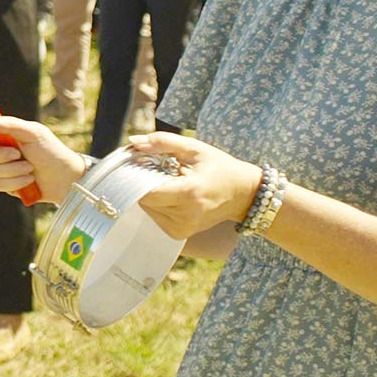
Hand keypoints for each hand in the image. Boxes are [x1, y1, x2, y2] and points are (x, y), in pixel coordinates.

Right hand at [0, 113, 86, 204]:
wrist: (64, 178)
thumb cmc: (51, 151)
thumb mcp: (33, 133)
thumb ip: (9, 125)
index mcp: (3, 132)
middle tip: (18, 154)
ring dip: (11, 170)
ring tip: (29, 169)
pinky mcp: (4, 183)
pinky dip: (15, 182)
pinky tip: (29, 181)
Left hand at [127, 132, 262, 239]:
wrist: (243, 194)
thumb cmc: (220, 168)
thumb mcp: (194, 148)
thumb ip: (163, 142)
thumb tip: (133, 142)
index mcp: (188, 193)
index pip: (145, 191)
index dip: (135, 176)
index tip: (137, 162)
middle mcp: (184, 216)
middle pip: (143, 199)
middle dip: (143, 182)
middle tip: (157, 168)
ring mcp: (182, 229)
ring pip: (147, 208)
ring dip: (150, 193)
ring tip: (170, 181)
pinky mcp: (179, 234)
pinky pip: (156, 216)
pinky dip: (158, 204)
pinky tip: (173, 194)